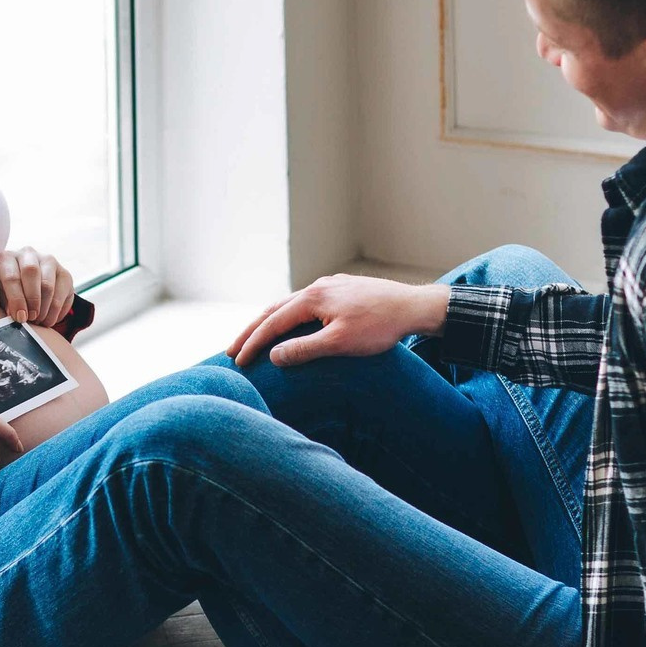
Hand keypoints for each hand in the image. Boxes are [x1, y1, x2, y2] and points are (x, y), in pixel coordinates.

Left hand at [0, 247, 76, 326]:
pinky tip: (49, 319)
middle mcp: (28, 254)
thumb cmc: (11, 292)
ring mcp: (49, 262)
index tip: (20, 317)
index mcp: (7, 258)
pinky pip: (64, 295)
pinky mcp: (65, 274)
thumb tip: (18, 316)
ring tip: (39, 322)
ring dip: (45, 309)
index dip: (16, 300)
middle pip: (32, 272)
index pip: (11, 277)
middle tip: (31, 318)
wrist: (29, 286)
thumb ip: (8, 304)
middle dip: (32, 300)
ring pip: (49, 285)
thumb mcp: (3, 296)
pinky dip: (57, 312)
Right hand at [228, 274, 451, 367]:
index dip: (253, 343)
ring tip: (254, 338)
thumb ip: (304, 349)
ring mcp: (330, 286)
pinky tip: (292, 324)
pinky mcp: (342, 290)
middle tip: (232, 350)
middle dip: (252, 330)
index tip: (237, 360)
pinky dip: (290, 316)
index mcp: (312, 298)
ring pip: (290, 304)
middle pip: (274, 309)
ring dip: (270, 322)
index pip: (272, 323)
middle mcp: (317, 287)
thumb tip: (273, 356)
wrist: (413, 307)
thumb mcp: (339, 344)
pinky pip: (306, 303)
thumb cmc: (379, 327)